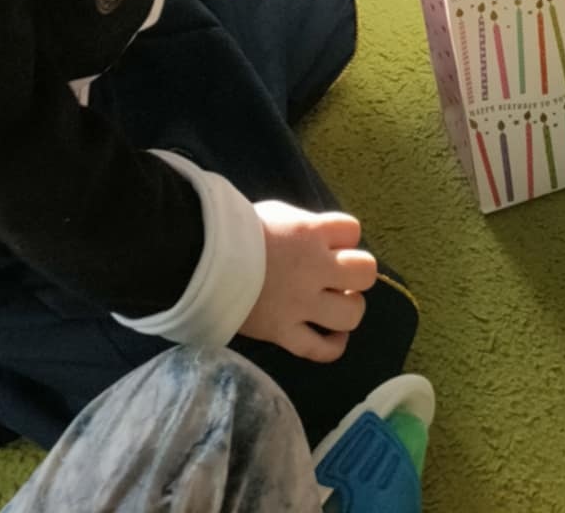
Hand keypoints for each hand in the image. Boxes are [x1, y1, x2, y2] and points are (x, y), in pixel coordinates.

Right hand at [240, 202, 378, 362]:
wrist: (199, 259)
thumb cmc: (236, 229)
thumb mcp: (277, 214)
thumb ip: (304, 226)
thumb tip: (323, 239)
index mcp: (310, 233)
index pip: (353, 230)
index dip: (344, 237)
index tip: (329, 242)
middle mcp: (314, 269)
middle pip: (365, 272)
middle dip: (356, 273)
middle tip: (338, 276)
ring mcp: (301, 305)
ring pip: (351, 315)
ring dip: (348, 308)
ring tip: (335, 303)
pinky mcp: (284, 333)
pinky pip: (320, 349)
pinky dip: (333, 346)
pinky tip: (333, 336)